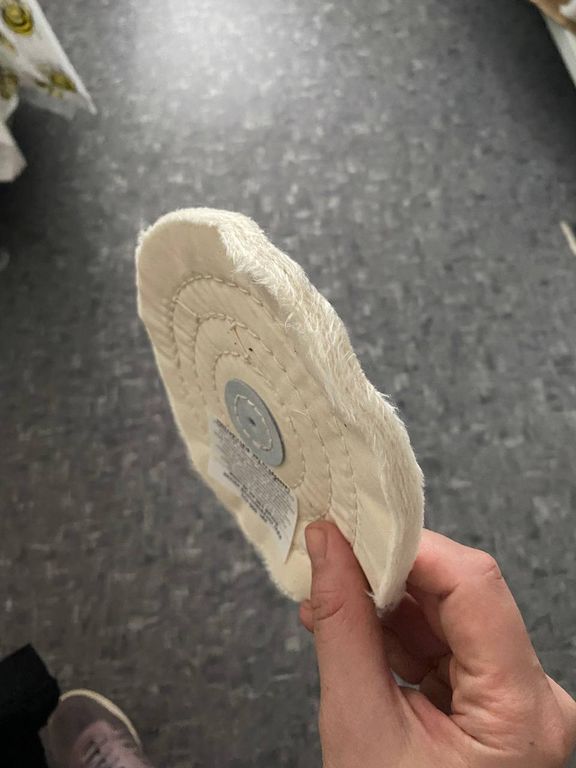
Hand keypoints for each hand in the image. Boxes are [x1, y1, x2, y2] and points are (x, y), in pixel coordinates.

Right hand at [299, 522, 575, 766]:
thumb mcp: (358, 728)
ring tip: (329, 600)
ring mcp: (513, 701)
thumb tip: (328, 547)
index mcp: (521, 710)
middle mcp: (532, 698)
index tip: (351, 532)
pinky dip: (394, 632)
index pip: (473, 585)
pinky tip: (352, 627)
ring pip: (448, 615)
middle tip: (330, 557)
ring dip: (384, 602)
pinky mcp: (489, 704)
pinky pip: (442, 644)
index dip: (410, 548)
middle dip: (388, 573)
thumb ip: (343, 626)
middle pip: (461, 595)